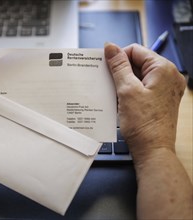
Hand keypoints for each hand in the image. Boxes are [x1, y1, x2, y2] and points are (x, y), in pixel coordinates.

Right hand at [104, 43, 185, 160]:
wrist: (152, 149)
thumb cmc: (144, 124)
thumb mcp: (126, 90)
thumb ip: (118, 66)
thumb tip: (111, 47)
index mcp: (164, 69)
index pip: (136, 50)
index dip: (118, 57)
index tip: (106, 66)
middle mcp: (169, 77)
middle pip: (138, 63)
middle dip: (121, 71)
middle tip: (109, 82)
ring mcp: (166, 89)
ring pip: (139, 76)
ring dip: (124, 82)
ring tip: (116, 94)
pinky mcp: (160, 99)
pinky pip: (143, 87)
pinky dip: (130, 91)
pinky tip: (121, 100)